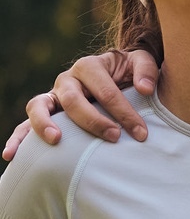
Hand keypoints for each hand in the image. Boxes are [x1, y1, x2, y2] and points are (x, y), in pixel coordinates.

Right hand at [2, 49, 159, 160]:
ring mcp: (53, 96)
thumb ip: (147, 70)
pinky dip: (16, 138)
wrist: (115, 76)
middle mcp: (67, 79)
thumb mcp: (140, 63)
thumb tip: (146, 89)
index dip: (123, 111)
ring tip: (55, 140)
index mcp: (89, 66)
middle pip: (73, 99)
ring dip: (44, 123)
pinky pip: (24, 124)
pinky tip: (11, 155)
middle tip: (113, 137)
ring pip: (39, 106)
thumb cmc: (129, 73)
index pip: (105, 89)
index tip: (140, 132)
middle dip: (94, 120)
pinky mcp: (45, 113)